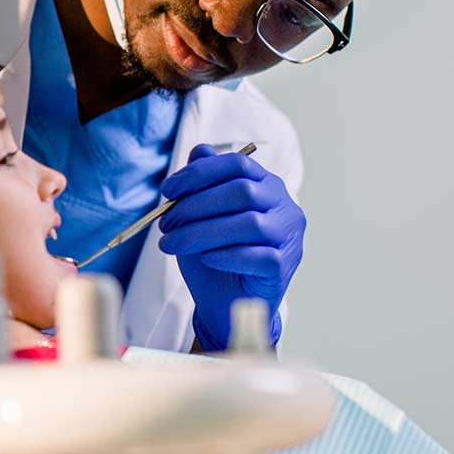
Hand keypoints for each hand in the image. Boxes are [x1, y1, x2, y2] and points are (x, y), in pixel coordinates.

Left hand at [157, 144, 304, 350]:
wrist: (224, 302)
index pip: (238, 164)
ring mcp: (288, 237)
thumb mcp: (199, 217)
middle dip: (196, 206)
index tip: (167, 190)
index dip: (200, 173)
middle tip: (166, 223)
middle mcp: (283, 206)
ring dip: (203, 232)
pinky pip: (258, 256)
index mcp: (265, 184)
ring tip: (173, 244)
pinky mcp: (284, 266)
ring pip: (249, 224)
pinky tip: (206, 259)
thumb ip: (202, 184)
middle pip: (243, 192)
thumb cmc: (213, 254)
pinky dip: (226, 255)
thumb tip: (200, 151)